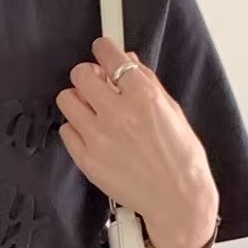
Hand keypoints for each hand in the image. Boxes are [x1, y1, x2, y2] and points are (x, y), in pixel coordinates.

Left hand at [55, 36, 218, 247]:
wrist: (177, 198)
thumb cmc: (181, 156)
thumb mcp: (172, 111)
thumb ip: (148, 83)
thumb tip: (128, 61)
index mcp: (144, 96)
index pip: (110, 56)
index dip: (103, 49)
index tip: (101, 50)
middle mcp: (118, 113)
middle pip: (81, 75)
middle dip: (88, 75)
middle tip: (96, 84)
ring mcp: (99, 137)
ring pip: (67, 100)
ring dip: (78, 100)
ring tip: (92, 110)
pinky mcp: (86, 159)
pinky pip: (66, 131)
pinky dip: (75, 129)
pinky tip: (92, 135)